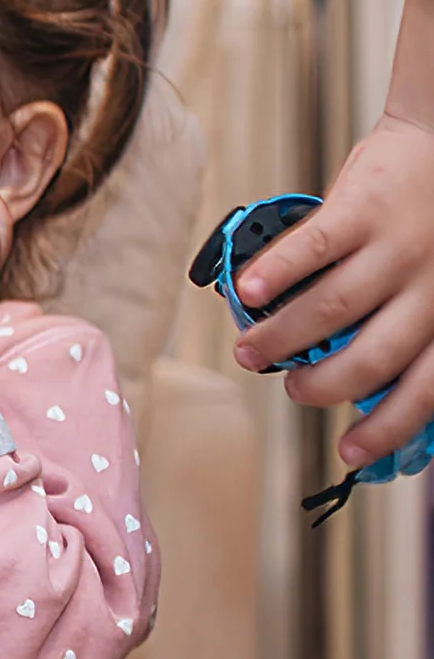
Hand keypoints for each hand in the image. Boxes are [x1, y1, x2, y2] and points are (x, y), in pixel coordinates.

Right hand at [232, 111, 433, 466]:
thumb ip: (408, 327)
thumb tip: (356, 382)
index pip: (426, 387)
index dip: (387, 427)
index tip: (349, 452)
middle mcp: (433, 284)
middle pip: (371, 357)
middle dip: (321, 386)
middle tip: (293, 389)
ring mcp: (398, 245)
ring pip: (331, 311)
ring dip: (280, 339)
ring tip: (251, 349)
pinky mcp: (362, 207)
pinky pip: (312, 250)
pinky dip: (273, 275)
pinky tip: (244, 293)